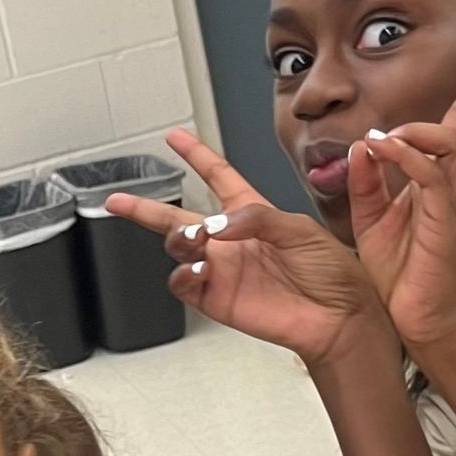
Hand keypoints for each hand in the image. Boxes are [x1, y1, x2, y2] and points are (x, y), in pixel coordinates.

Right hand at [104, 127, 389, 371]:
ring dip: (178, 240)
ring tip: (197, 241)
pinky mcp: (216, 299)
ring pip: (176, 248)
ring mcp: (220, 270)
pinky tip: (199, 268)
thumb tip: (217, 224)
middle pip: (177, 217)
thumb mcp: (300, 227)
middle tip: (118, 201)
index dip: (195, 156)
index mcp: (251, 214)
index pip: (217, 176)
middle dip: (144, 208)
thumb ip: (255, 218)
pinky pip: (183, 284)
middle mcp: (229, 240)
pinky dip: (183, 273)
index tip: (174, 138)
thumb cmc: (331, 272)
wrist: (337, 318)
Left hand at [348, 29, 455, 359]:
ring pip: (453, 141)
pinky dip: (407, 156)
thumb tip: (364, 144)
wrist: (416, 320)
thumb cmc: (402, 274)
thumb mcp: (373, 218)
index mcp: (441, 177)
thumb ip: (368, 180)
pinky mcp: (443, 222)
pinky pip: (430, 176)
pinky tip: (383, 147)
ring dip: (424, 126)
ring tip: (392, 133)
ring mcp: (451, 201)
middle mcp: (454, 182)